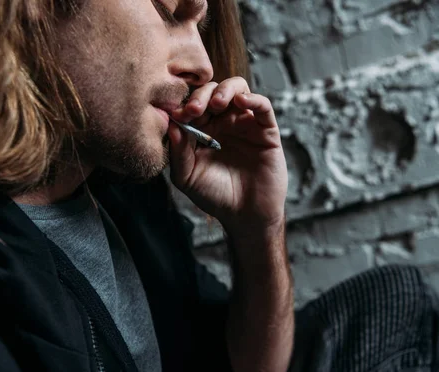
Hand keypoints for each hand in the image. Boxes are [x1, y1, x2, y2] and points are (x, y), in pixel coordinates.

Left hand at [168, 77, 287, 235]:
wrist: (245, 216)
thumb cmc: (214, 196)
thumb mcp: (187, 177)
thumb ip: (178, 152)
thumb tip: (172, 124)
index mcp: (201, 130)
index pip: (191, 105)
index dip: (184, 104)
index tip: (178, 115)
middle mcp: (222, 122)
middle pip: (212, 91)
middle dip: (201, 96)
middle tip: (193, 110)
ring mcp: (245, 124)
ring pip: (237, 89)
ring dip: (225, 89)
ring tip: (216, 104)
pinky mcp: (266, 130)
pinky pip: (263, 106)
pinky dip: (253, 98)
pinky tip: (241, 102)